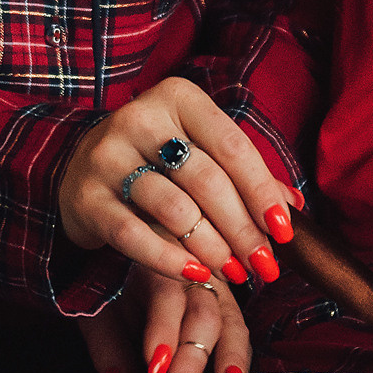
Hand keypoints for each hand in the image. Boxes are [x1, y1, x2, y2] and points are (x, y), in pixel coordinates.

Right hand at [56, 76, 299, 290]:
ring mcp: (108, 156)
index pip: (232, 146)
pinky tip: (197, 275)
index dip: (262, 191)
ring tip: (235, 274)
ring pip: (174, 209)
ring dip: (213, 248)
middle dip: (242, 229)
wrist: (78, 169)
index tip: (284, 231)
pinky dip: (170, 260)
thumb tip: (295, 206)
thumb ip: (243, 174)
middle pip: (206, 180)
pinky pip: (134, 235)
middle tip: (265, 265)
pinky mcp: (87, 197)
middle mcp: (140, 118)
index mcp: (177, 98)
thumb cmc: (155, 161)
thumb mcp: (197, 152)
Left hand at [78, 264, 251, 372]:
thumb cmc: (113, 288)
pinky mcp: (230, 307)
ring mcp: (218, 288)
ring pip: (232, 323)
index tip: (155, 370)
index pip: (166, 295)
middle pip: (204, 313)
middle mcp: (195, 273)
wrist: (134, 251)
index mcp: (157, 264)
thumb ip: (106, 348)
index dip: (163, 332)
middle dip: (193, 357)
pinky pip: (240, 334)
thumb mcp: (99, 311)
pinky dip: (240, 360)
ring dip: (228, 360)